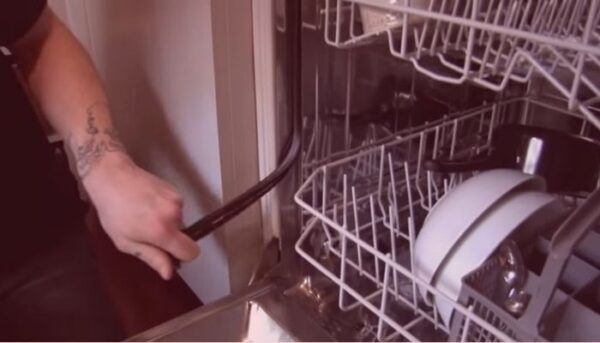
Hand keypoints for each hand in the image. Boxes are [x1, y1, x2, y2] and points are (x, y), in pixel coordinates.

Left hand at [82, 152, 199, 279]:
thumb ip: (152, 257)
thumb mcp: (125, 242)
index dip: (183, 257)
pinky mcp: (175, 190)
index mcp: (163, 231)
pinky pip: (175, 208)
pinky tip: (147, 203)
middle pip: (183, 236)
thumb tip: (169, 273)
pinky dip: (165, 210)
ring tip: (143, 214)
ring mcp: (177, 200)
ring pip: (179, 221)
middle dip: (169, 238)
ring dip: (166, 222)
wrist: (112, 176)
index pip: (191, 251)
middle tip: (145, 232)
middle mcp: (175, 214)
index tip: (168, 254)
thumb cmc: (113, 212)